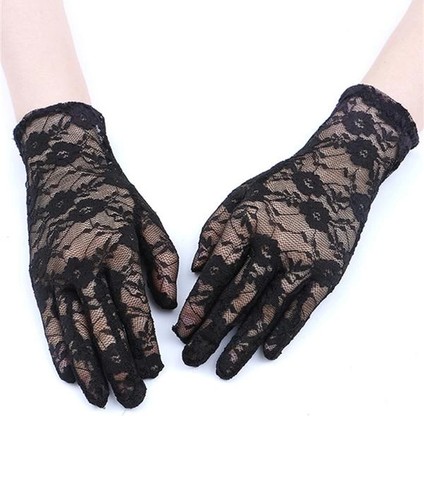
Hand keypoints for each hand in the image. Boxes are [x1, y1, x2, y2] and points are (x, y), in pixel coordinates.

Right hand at [14, 102, 177, 407]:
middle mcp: (83, 265)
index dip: (145, 341)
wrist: (63, 168)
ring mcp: (57, 273)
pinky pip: (50, 319)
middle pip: (103, 326)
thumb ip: (162, 258)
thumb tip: (169, 302)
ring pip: (74, 330)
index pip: (133, 306)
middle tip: (134, 396)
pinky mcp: (40, 277)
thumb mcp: (146, 218)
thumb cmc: (110, 194)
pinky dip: (59, 348)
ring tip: (102, 397)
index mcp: (116, 249)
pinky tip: (70, 372)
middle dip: (120, 365)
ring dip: (90, 367)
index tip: (156, 368)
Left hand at [173, 85, 417, 378]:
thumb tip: (197, 267)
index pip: (218, 272)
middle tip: (193, 356)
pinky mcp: (327, 272)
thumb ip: (215, 228)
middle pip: (238, 297)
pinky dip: (284, 332)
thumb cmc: (285, 183)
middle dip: (212, 331)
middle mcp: (274, 245)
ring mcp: (303, 261)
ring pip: (268, 310)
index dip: (199, 303)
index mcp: (248, 224)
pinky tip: (267, 351)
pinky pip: (302, 309)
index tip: (183, 328)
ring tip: (224, 368)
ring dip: (244, 342)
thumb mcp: (242, 195)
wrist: (338, 171)